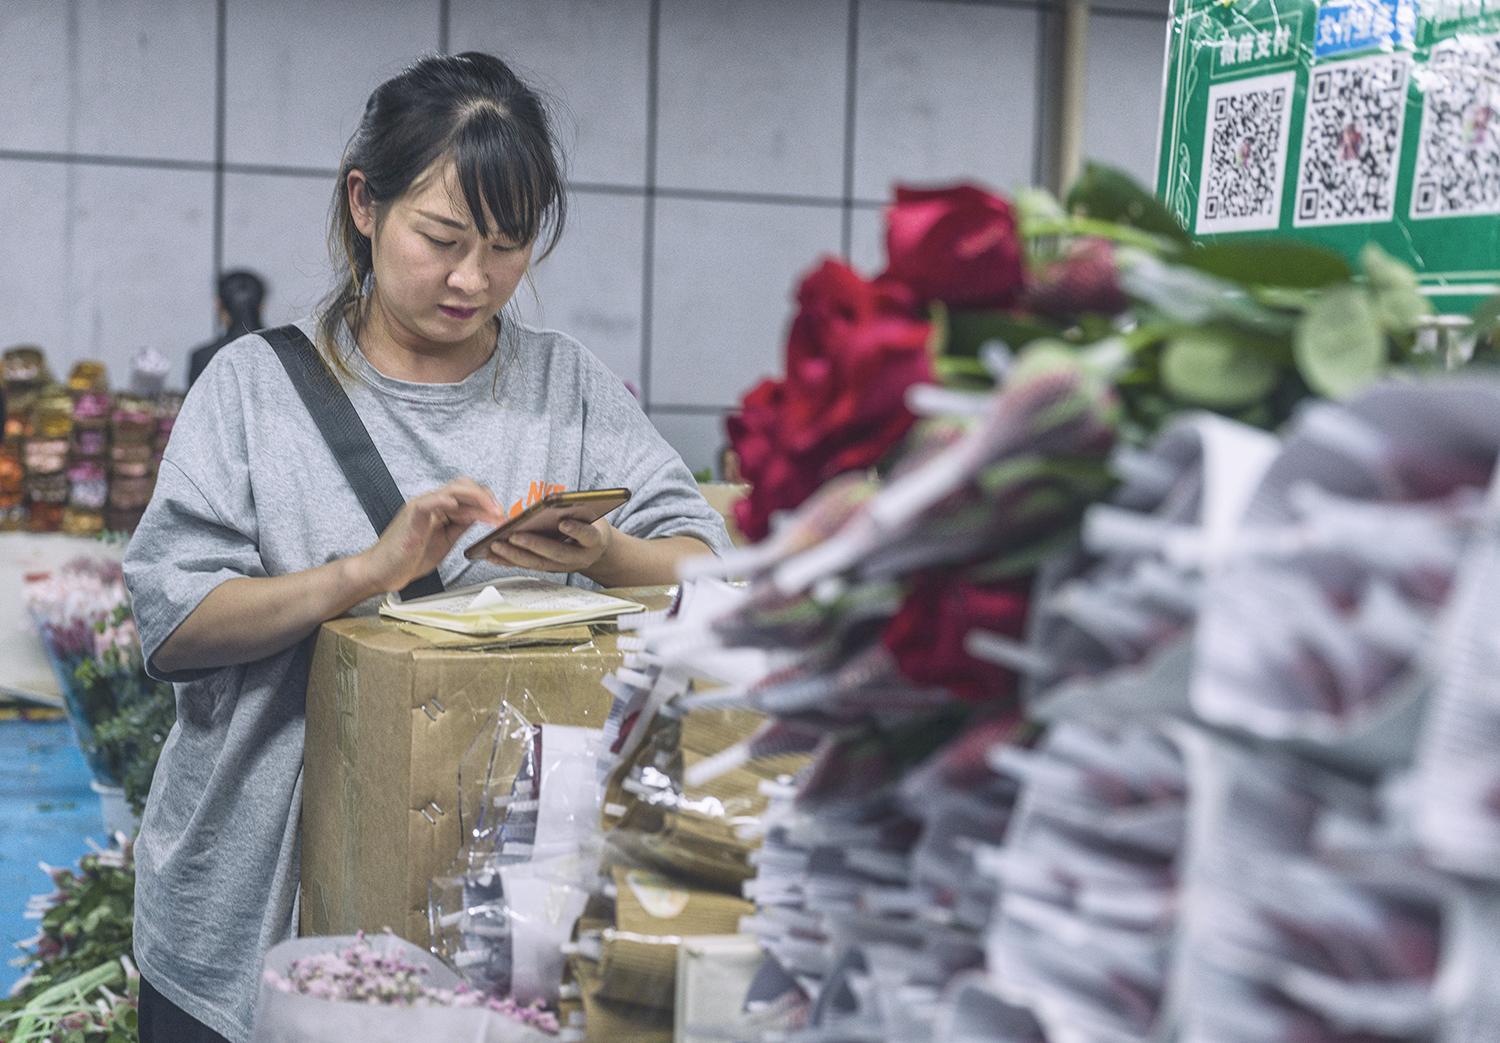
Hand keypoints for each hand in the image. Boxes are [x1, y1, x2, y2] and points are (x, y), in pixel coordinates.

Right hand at [354, 477, 503, 593]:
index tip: (502, 517)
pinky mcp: (411, 516)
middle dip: (487, 498)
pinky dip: (444, 501)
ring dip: (477, 499)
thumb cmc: (409, 558)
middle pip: (464, 486)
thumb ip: (459, 526)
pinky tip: (457, 506)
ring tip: (492, 512)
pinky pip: (429, 502)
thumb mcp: (444, 541)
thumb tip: (480, 517)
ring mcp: (421, 507)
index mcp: (439, 508)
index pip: (468, 494)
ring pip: (453, 490)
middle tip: (501, 514)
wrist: (382, 572)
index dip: (487, 503)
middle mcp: (431, 503)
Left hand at [485, 518, 612, 575]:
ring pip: (539, 563)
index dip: (576, 531)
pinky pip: (528, 566)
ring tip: (495, 545)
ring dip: (515, 556)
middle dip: (534, 546)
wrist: (595, 550)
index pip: (587, 536)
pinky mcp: (549, 569)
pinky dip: (509, 561)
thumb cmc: (590, 525)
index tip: (564, 523)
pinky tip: (492, 555)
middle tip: (514, 536)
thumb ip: (578, 510)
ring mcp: (564, 566)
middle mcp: (579, 558)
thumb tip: (555, 502)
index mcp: (594, 541)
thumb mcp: (591, 515)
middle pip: (556, 554)